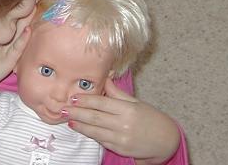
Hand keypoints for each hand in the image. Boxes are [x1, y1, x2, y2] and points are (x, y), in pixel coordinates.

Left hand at [65, 77, 179, 164]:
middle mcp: (124, 124)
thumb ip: (117, 92)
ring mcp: (122, 138)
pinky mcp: (120, 149)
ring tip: (68, 119)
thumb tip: (105, 77)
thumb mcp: (136, 102)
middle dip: (77, 113)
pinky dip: (90, 134)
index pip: (102, 103)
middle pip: (95, 117)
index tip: (73, 98)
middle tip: (62, 108)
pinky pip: (101, 141)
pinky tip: (81, 129)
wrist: (166, 141)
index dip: (85, 100)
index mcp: (128, 109)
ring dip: (80, 125)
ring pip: (95, 131)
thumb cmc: (150, 118)